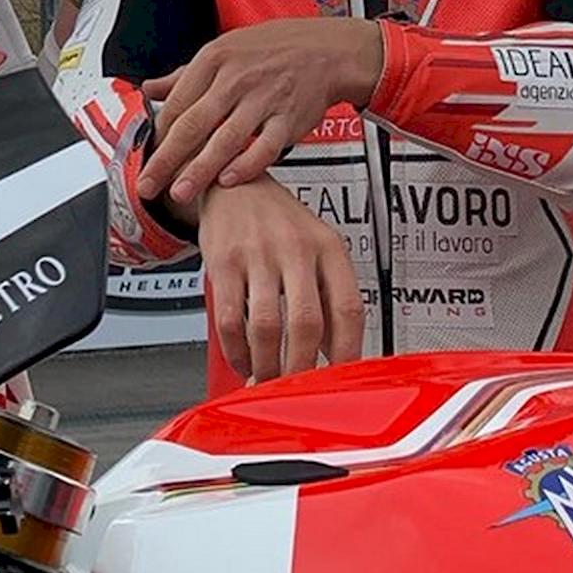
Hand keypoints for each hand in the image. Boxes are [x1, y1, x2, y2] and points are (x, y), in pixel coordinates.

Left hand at [139, 18, 385, 206]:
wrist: (324, 50)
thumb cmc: (272, 50)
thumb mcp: (223, 50)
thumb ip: (185, 75)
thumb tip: (149, 89)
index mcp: (213, 60)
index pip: (177, 103)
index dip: (158, 135)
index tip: (144, 158)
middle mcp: (236, 79)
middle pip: (194, 124)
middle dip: (167, 159)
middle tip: (149, 184)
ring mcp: (263, 99)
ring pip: (225, 140)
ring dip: (199, 170)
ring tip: (180, 192)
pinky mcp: (288, 118)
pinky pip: (264, 148)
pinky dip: (246, 166)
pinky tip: (227, 180)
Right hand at [198, 176, 364, 383]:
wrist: (235, 182)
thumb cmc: (279, 222)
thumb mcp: (317, 247)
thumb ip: (330, 296)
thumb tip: (336, 355)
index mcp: (328, 247)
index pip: (348, 309)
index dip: (347, 353)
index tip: (339, 381)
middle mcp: (296, 248)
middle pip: (306, 324)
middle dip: (300, 370)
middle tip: (295, 390)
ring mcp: (258, 253)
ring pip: (265, 327)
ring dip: (266, 365)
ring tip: (266, 378)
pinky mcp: (223, 261)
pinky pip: (228, 320)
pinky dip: (236, 351)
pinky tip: (242, 358)